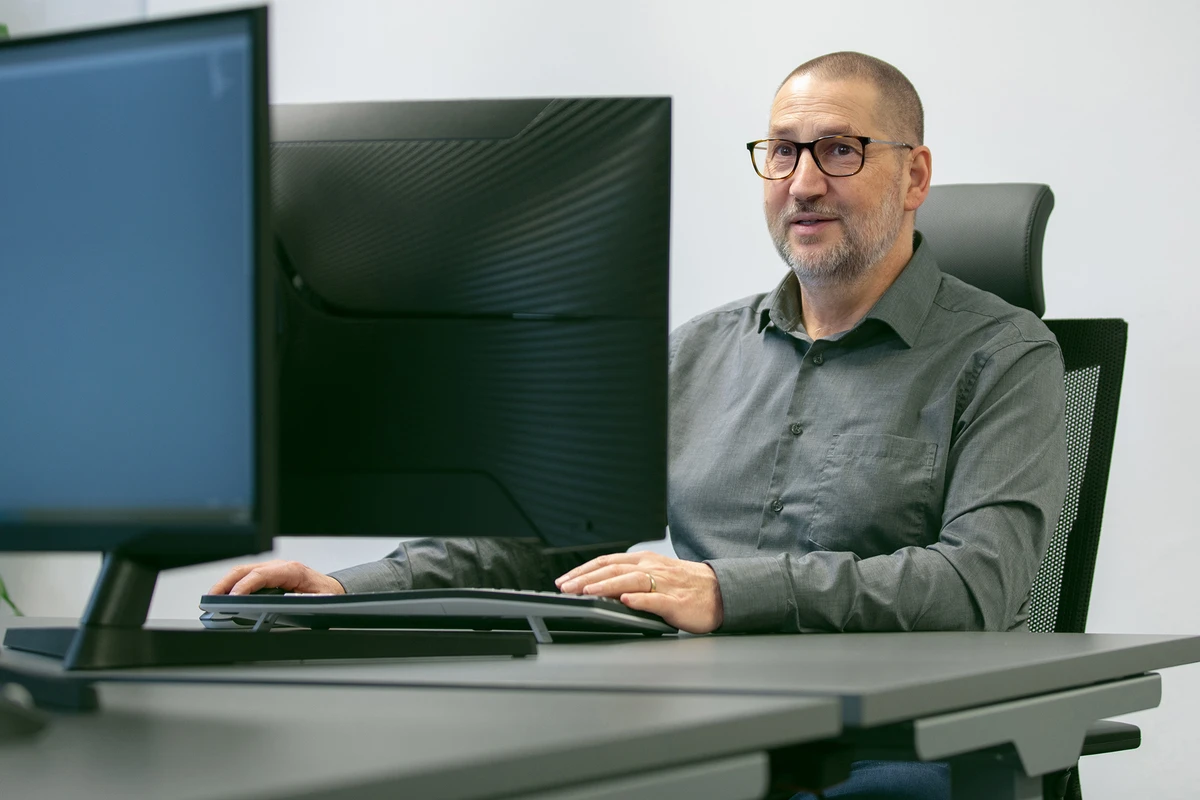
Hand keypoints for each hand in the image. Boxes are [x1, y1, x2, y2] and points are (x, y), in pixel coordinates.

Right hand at [208, 560, 345, 595]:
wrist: (331, 590)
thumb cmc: (325, 595)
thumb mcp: (320, 600)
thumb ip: (306, 602)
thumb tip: (289, 603)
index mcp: (292, 570)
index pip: (261, 575)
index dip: (244, 586)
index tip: (232, 598)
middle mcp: (279, 566)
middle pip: (246, 570)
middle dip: (225, 584)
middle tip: (210, 599)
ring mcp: (272, 569)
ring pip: (242, 572)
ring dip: (225, 584)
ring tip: (211, 599)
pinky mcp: (268, 575)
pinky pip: (246, 577)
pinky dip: (232, 585)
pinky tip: (223, 596)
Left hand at [555, 551, 723, 633]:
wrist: (721, 593)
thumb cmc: (686, 586)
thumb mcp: (656, 575)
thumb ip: (631, 578)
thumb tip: (601, 587)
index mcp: (645, 561)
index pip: (607, 562)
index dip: (583, 570)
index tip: (565, 579)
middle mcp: (652, 568)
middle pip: (613, 569)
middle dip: (586, 578)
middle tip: (566, 587)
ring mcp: (664, 584)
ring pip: (631, 580)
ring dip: (606, 585)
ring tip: (587, 591)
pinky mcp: (676, 602)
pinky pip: (656, 600)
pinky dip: (639, 600)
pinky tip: (626, 601)